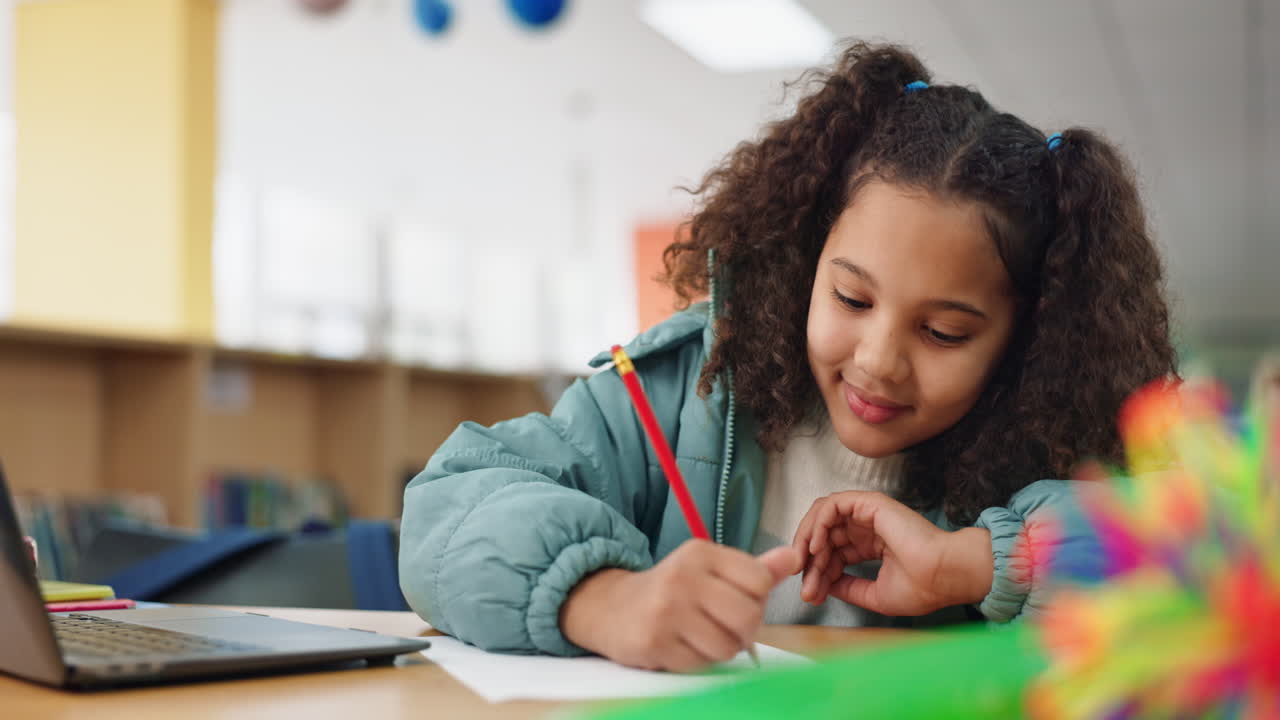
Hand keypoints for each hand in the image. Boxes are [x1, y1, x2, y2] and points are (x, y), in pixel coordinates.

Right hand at [559, 540, 800, 671]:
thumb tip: (794, 557)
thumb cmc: (672, 590)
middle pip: (748, 616)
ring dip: (721, 649)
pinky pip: (700, 665)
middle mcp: (684, 576)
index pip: (759, 581)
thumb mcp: (710, 569)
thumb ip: (754, 569)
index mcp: (701, 553)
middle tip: (726, 627)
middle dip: (744, 630)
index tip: (739, 601)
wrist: (611, 608)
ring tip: (701, 636)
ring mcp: (667, 609)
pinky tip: (681, 646)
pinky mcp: (654, 641)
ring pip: (728, 647)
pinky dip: (697, 661)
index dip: (757, 599)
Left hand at [791, 491, 992, 615]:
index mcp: (872, 546)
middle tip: (804, 583)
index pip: (834, 554)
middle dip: (810, 561)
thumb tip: (824, 587)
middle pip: (825, 537)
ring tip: (805, 563)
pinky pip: (832, 505)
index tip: (811, 595)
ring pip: (823, 516)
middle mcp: (868, 528)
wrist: (943, 576)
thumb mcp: (875, 594)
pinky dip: (818, 523)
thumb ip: (848, 588)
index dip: (819, 573)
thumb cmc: (922, 587)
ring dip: (808, 539)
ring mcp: (868, 514)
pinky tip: (816, 547)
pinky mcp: (869, 504)